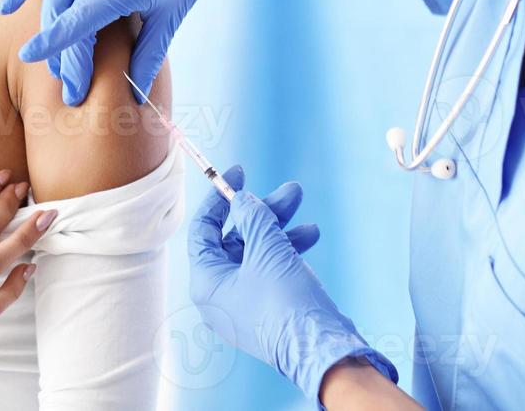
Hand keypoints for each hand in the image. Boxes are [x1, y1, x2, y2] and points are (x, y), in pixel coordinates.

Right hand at [0, 0, 256, 105]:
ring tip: (54, 66)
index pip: (82, 19)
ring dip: (49, 30)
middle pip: (67, 13)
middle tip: (71, 89)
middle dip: (65, 55)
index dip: (57, 43)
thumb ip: (149, 55)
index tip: (33, 61)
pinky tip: (6, 7)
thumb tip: (135, 97)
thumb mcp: (172, 15)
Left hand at [188, 165, 396, 404]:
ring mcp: (244, 303)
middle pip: (235, 238)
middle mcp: (220, 294)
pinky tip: (310, 235)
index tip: (240, 173)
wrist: (321, 351)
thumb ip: (253, 217)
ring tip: (302, 205)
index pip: (203, 229)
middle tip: (289, 191)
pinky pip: (271, 270)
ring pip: (257, 252)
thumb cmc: (286, 303)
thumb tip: (243, 200)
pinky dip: (288, 250)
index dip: (220, 199)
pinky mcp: (268, 308)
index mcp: (206, 282)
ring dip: (279, 227)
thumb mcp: (267, 249)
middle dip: (262, 211)